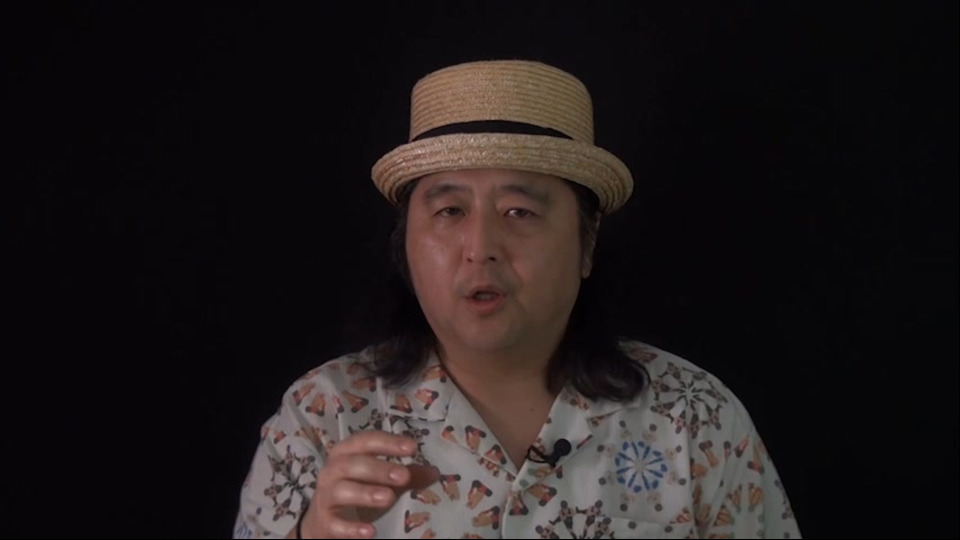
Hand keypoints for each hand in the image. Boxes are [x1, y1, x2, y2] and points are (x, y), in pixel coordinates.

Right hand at [297, 431, 438, 538]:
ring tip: (388, 497)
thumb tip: (434, 472)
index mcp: (347, 452)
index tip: (412, 448)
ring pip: (341, 490)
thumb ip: (406, 474)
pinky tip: (370, 531)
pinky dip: (352, 528)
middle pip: (352, 464)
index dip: (388, 443)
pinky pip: (336, 524)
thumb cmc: (357, 490)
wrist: (324, 519)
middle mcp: (332, 470)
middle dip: (379, 469)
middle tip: (403, 476)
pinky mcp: (324, 521)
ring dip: (365, 493)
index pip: (366, 441)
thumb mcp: (380, 479)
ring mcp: (326, 496)